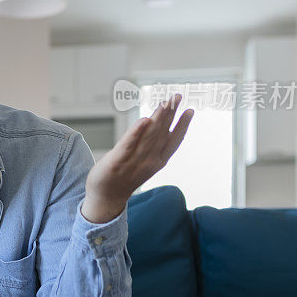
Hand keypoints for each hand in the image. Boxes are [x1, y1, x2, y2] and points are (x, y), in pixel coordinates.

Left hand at [82, 93, 193, 222]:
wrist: (106, 199)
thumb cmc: (123, 178)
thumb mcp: (143, 163)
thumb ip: (151, 147)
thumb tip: (157, 128)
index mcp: (156, 161)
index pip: (173, 141)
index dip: (182, 126)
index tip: (190, 111)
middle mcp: (148, 160)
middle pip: (162, 133)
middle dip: (171, 114)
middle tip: (178, 96)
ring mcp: (133, 161)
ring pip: (149, 136)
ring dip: (158, 118)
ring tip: (166, 102)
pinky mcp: (117, 161)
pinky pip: (129, 144)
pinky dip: (137, 132)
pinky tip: (145, 119)